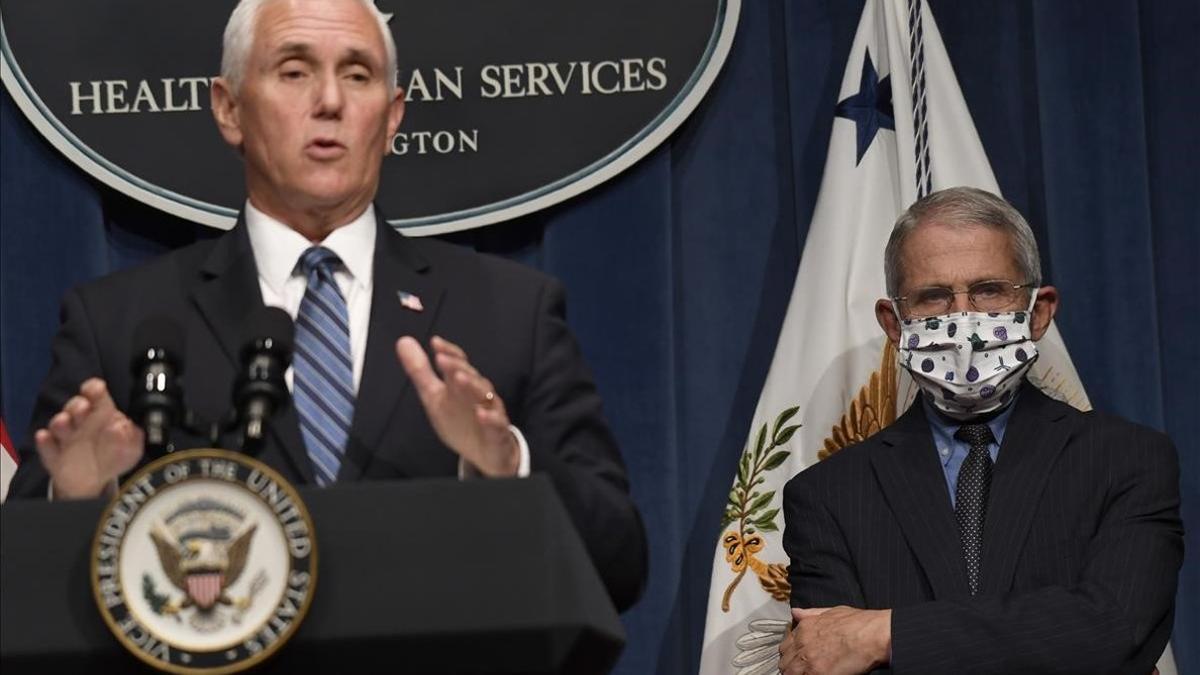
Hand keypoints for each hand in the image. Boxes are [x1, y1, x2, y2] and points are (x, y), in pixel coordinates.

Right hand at [34, 378, 143, 498]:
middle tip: (83, 407)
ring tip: (65, 421)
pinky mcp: (53, 456)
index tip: (96, 388)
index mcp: (101, 415)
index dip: (94, 390)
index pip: (96, 396)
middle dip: (78, 405)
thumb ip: (131, 438)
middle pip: (76, 407)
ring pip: (59, 424)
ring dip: (61, 422)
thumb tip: (122, 427)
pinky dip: (44, 442)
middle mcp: (81, 422)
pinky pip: (46, 447)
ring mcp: (65, 438)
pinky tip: (44, 437)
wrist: (94, 480)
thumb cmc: (113, 456)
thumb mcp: (130, 450)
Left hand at [395, 335, 519, 476]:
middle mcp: (477, 393)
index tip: (435, 343)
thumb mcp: (434, 396)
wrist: (486, 452)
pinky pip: (496, 423)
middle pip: (470, 375)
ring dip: (472, 386)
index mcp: (462, 383)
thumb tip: (403, 341)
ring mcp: (490, 410)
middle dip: (456, 366)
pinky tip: (480, 414)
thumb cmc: (460, 420)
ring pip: (484, 395)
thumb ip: (420, 371)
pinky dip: (489, 418)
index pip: (458, 362)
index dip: (448, 352)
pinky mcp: (498, 431)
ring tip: (459, 378)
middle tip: (441, 359)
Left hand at [778, 606, 890, 674]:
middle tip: (802, 671)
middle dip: (792, 667)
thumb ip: (811, 614)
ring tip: (811, 673)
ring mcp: (808, 660)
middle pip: (785, 662)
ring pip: (790, 673)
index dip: (791, 655)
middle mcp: (802, 643)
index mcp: (804, 628)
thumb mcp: (831, 611)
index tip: (797, 660)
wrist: (872, 634)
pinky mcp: (817, 673)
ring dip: (797, 674)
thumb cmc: (859, 623)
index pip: (785, 647)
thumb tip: (796, 612)